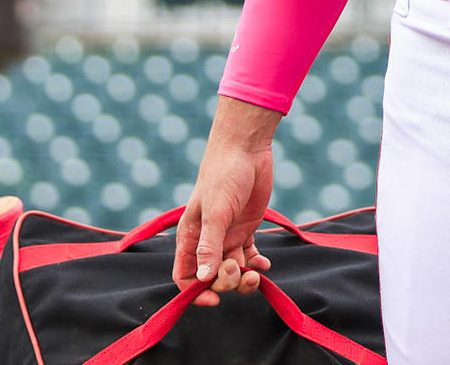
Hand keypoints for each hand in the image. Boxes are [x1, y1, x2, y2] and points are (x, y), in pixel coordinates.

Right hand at [173, 97, 279, 307]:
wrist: (246, 149)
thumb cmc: (224, 176)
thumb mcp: (216, 213)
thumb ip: (209, 247)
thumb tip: (202, 280)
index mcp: (190, 237)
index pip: (185, 276)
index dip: (195, 293)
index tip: (214, 299)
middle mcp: (208, 241)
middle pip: (212, 278)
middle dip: (226, 282)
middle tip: (241, 269)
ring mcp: (228, 235)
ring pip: (233, 270)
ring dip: (244, 278)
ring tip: (257, 272)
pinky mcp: (246, 229)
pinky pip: (249, 257)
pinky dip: (257, 265)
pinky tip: (265, 264)